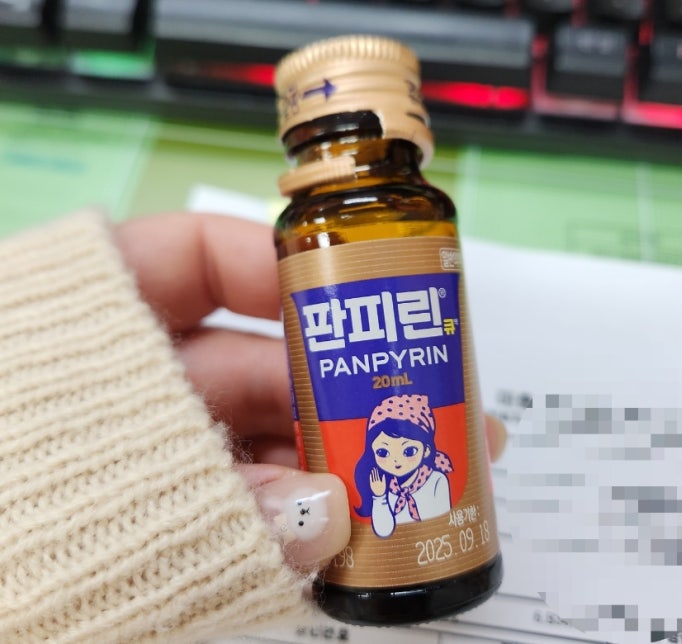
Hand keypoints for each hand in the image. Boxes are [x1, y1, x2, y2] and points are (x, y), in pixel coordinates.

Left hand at [114, 212, 507, 568]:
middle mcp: (130, 373)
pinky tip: (343, 531)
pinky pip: (239, 494)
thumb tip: (325, 520)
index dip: (281, 263)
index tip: (356, 291)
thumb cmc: (8, 501)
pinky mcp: (163, 498)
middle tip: (425, 410)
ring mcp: (147, 437)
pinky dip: (288, 515)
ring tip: (407, 483)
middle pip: (252, 359)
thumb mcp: (107, 469)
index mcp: (100, 321)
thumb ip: (217, 495)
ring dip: (330, 463)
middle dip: (342, 390)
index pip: (197, 254)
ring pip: (257, 434)